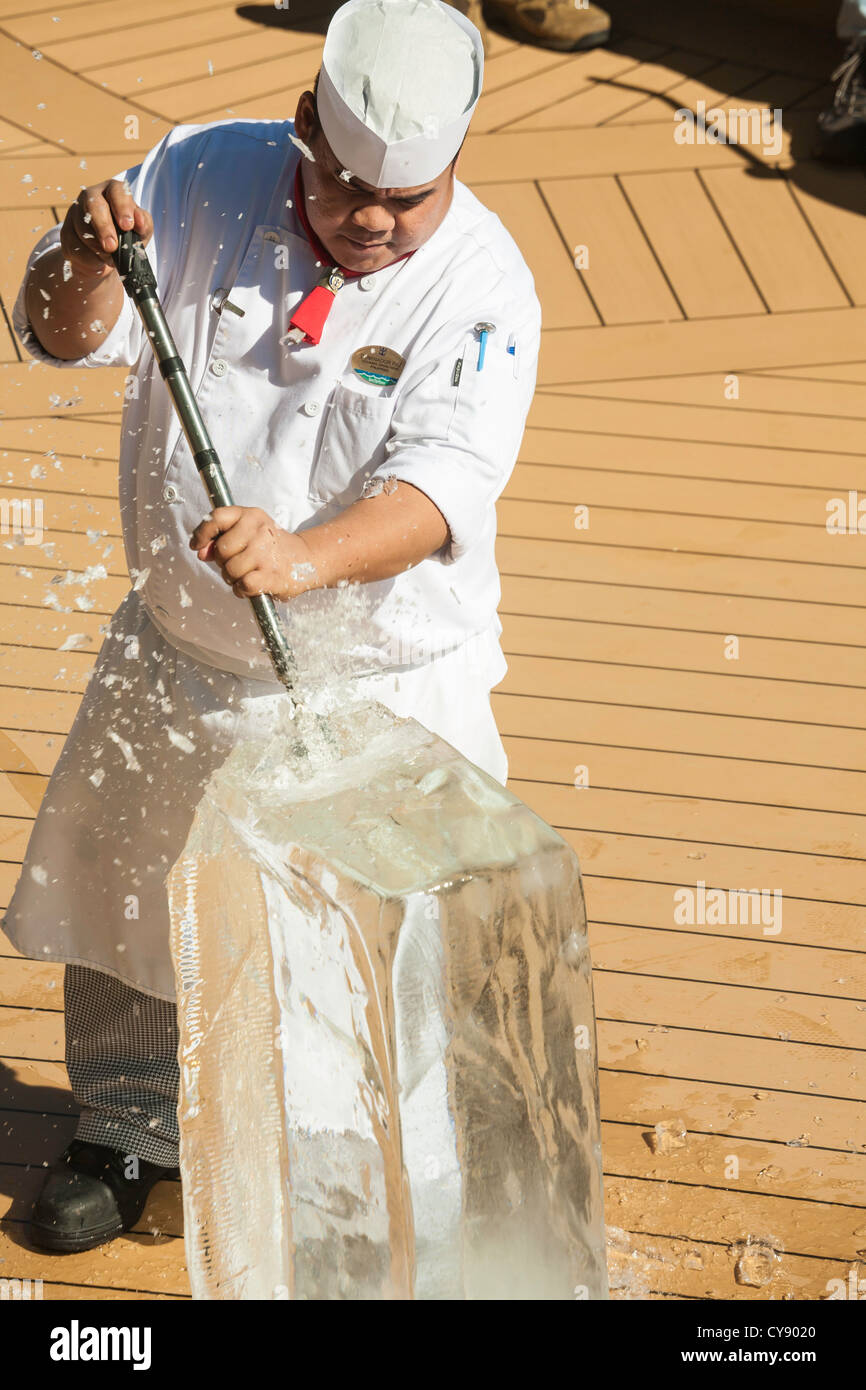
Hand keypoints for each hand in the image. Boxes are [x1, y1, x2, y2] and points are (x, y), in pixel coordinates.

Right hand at [60, 178, 152, 278]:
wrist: (107, 259)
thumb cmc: (127, 238)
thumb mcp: (141, 231)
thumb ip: (144, 223)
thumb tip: (140, 222)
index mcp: (113, 192)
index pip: (116, 191)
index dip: (122, 207)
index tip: (128, 226)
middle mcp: (92, 197)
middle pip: (94, 206)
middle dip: (104, 228)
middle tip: (112, 246)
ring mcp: (75, 213)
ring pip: (82, 228)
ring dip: (98, 248)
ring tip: (110, 257)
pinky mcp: (66, 232)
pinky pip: (75, 247)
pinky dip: (90, 259)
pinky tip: (99, 263)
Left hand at [189, 507, 320, 599]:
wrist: (307, 559)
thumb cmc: (271, 547)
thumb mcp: (248, 533)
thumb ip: (220, 539)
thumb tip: (200, 551)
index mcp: (251, 516)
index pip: (216, 518)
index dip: (202, 533)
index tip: (197, 546)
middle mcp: (259, 531)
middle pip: (221, 550)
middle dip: (223, 562)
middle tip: (239, 562)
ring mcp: (266, 554)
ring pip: (230, 570)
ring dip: (233, 578)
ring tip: (248, 573)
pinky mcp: (271, 576)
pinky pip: (241, 585)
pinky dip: (242, 590)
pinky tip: (252, 584)